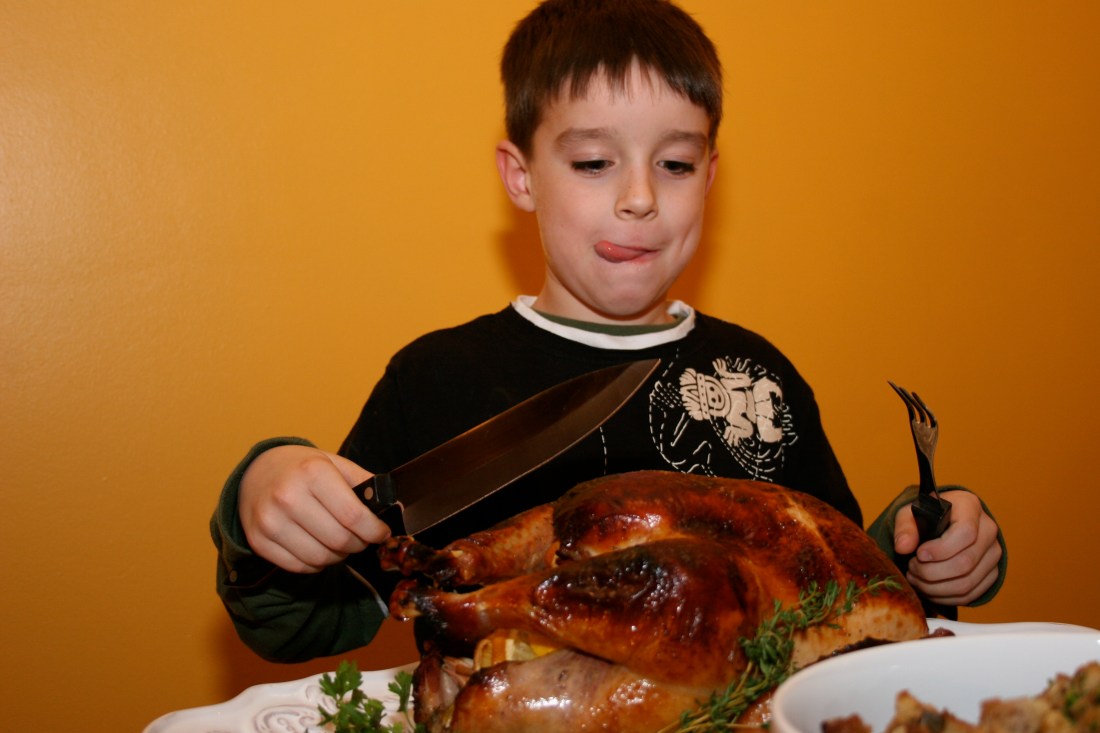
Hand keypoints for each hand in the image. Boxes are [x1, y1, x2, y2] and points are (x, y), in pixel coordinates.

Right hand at [238, 445, 391, 572]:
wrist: (258, 471)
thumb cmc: (303, 469)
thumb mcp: (335, 463)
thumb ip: (365, 483)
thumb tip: (395, 507)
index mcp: (313, 473)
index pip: (354, 516)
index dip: (374, 530)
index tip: (382, 533)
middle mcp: (288, 497)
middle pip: (339, 540)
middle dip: (359, 544)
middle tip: (362, 539)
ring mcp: (270, 521)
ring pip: (320, 558)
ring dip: (339, 557)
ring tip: (341, 544)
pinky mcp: (258, 541)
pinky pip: (298, 567)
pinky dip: (316, 564)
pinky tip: (319, 548)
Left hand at [893, 490, 1001, 605]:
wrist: (945, 523)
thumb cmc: (928, 516)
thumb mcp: (911, 513)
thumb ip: (905, 527)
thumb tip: (903, 547)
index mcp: (970, 507)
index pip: (965, 533)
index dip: (941, 549)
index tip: (919, 554)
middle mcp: (988, 530)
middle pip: (965, 562)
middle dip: (931, 572)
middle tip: (912, 568)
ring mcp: (993, 554)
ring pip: (967, 582)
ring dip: (935, 587)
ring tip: (916, 579)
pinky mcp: (992, 573)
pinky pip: (971, 594)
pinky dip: (945, 597)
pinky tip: (928, 589)